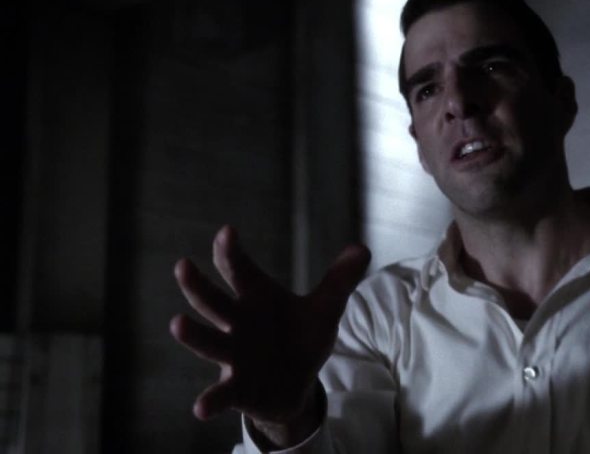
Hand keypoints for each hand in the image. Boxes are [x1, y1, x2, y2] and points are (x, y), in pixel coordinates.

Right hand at [170, 225, 369, 430]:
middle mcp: (238, 322)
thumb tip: (362, 249)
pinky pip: (221, 393)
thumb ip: (339, 281)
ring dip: (194, 335)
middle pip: (214, 301)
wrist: (295, 382)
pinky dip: (211, 399)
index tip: (227, 233)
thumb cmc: (300, 336)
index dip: (231, 252)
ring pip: (209, 342)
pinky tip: (201, 407)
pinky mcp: (237, 386)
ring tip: (177, 324)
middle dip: (198, 286)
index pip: (240, 270)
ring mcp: (233, 354)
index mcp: (256, 297)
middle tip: (183, 266)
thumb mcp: (324, 309)